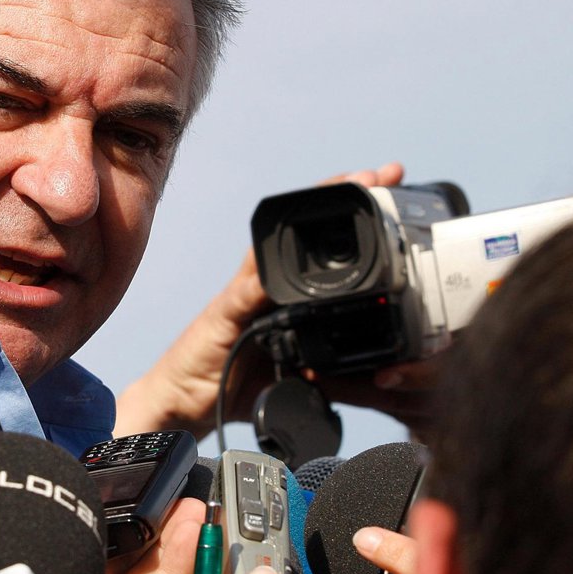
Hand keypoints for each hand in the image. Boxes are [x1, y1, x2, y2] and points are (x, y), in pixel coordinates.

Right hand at [115, 162, 409, 438]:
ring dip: (305, 217)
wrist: (183, 401)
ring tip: (342, 188)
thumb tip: (384, 381)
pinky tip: (277, 273)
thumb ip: (333, 372)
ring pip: (274, 247)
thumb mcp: (297, 376)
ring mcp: (240, 296)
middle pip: (299, 230)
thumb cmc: (233, 381)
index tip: (389, 186)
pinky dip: (259, 283)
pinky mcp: (222, 317)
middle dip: (338, 194)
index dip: (352, 216)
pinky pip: (242, 295)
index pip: (318, 245)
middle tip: (379, 172)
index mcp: (281, 294)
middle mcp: (261, 285)